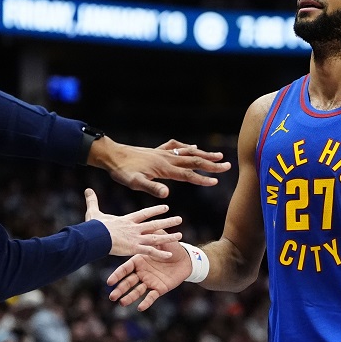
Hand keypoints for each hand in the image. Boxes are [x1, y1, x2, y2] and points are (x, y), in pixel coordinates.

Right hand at [83, 188, 181, 258]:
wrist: (96, 236)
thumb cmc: (93, 226)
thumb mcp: (94, 212)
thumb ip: (93, 201)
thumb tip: (87, 190)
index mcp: (127, 220)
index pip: (145, 213)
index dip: (155, 210)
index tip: (166, 207)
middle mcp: (135, 228)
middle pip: (155, 224)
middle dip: (168, 221)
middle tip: (180, 219)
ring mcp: (136, 238)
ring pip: (156, 237)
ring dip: (169, 237)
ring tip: (181, 236)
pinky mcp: (134, 248)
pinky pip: (150, 251)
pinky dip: (160, 253)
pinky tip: (171, 254)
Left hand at [90, 138, 230, 198]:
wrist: (112, 155)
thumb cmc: (123, 171)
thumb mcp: (135, 183)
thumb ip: (152, 188)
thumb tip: (167, 194)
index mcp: (164, 168)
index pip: (188, 175)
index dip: (203, 179)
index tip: (216, 182)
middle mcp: (167, 158)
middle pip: (194, 161)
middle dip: (211, 164)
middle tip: (228, 166)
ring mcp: (163, 153)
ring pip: (188, 153)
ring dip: (204, 155)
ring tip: (218, 155)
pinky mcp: (158, 151)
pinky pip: (177, 147)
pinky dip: (187, 148)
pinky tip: (192, 147)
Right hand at [107, 243, 189, 310]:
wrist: (185, 259)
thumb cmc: (172, 248)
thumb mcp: (161, 240)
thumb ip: (152, 235)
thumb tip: (143, 227)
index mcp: (139, 261)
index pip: (125, 269)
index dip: (117, 275)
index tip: (109, 282)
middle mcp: (142, 273)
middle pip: (128, 282)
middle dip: (120, 289)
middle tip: (112, 296)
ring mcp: (149, 281)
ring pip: (137, 291)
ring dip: (129, 297)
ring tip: (121, 303)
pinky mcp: (159, 289)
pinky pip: (151, 297)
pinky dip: (146, 302)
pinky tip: (140, 307)